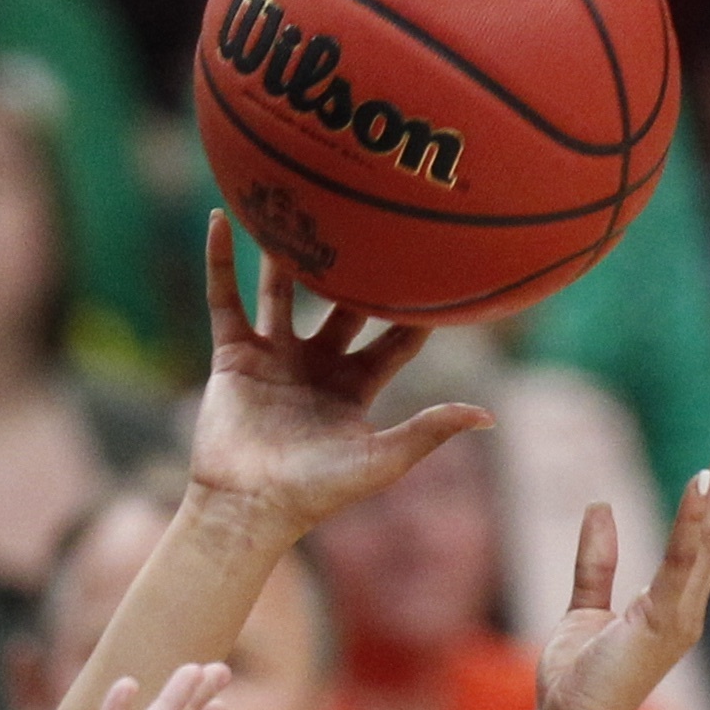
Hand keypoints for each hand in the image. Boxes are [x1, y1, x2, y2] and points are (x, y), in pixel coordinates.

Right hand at [189, 214, 489, 542]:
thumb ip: (429, 431)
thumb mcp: (381, 460)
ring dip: (291, 252)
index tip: (442, 264)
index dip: (416, 307)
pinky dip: (221, 261)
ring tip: (303, 201)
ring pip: (283, 292)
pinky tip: (224, 216)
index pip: (393, 338)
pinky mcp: (233, 357)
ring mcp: (273, 358)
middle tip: (377, 215)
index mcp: (354, 388)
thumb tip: (488, 414)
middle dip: (358, 267)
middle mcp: (316, 365)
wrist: (248, 508)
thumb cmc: (316, 493)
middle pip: (342, 304)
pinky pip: (224, 299)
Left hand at [538, 423, 709, 709]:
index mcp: (670, 603)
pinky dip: (692, 522)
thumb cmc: (577, 683)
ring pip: (706, 538)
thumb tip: (601, 507)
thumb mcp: (584, 608)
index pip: (697, 536)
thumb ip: (597, 561)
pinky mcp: (664, 622)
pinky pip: (681, 561)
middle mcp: (685, 606)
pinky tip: (701, 483)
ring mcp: (680, 614)